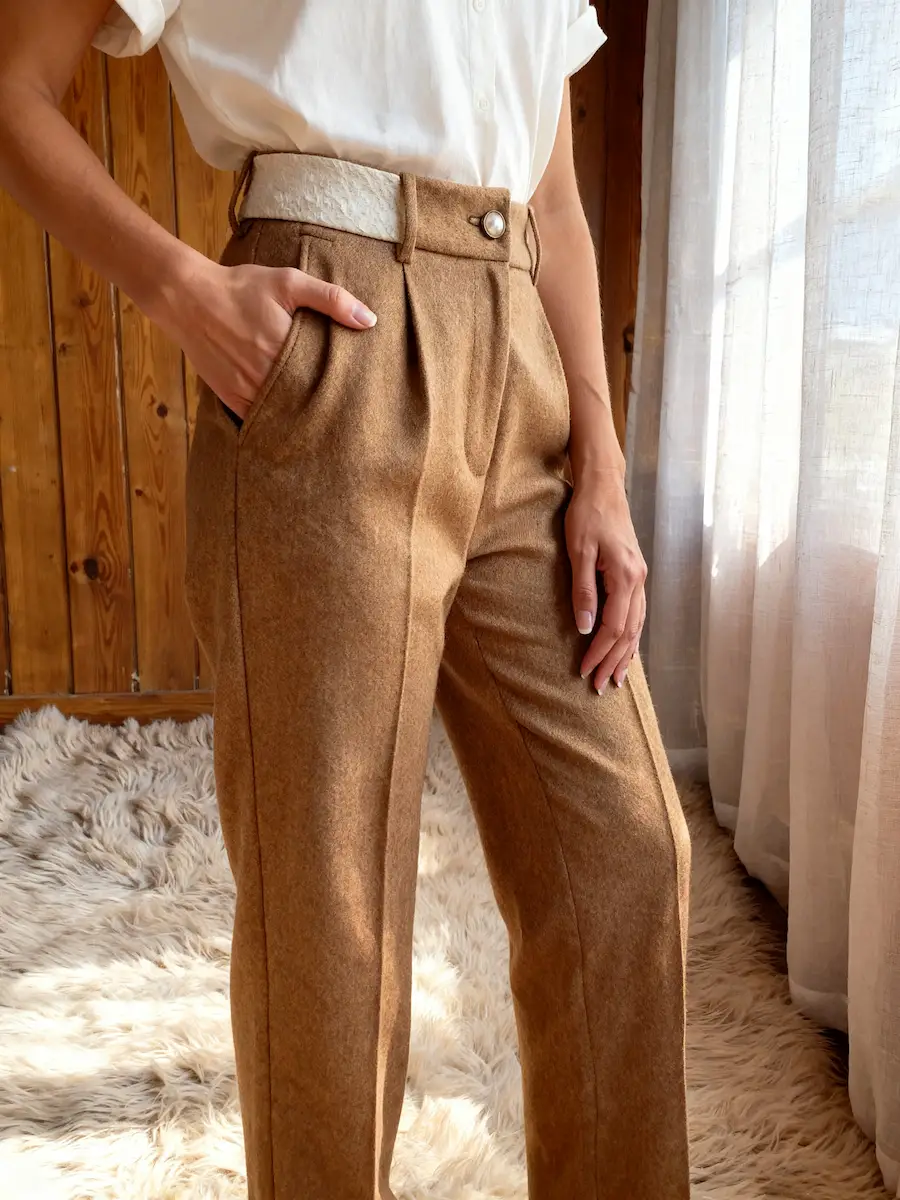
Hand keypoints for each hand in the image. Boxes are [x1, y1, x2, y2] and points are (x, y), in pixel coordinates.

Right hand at [156, 252, 376, 421]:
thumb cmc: (241, 287)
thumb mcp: (288, 282)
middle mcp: (266, 374)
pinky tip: (291, 423)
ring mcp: (247, 389)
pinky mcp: (231, 398)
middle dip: (326, 407)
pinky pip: (259, 419)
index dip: (342, 389)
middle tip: (348, 416)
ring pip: (283, 415)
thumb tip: (370, 321)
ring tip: (325, 424)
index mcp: (285, 347)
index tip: (358, 394)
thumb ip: (331, 299)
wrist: (187, 297)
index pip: (325, 380)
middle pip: (306, 401)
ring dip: (301, 417)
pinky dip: (275, 421)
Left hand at [565, 470, 646, 692]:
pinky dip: (631, 636)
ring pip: (637, 625)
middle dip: (613, 661)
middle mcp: (638, 580)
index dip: (599, 652)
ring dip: (625, 654)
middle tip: (598, 686)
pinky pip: (637, 613)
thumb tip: (584, 628)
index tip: (584, 671)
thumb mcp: (577, 551)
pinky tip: (625, 649)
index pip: (613, 627)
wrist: (603, 486)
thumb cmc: (587, 514)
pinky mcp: (634, 574)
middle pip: (629, 632)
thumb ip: (583, 591)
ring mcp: (639, 577)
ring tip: (614, 678)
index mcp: (625, 576)